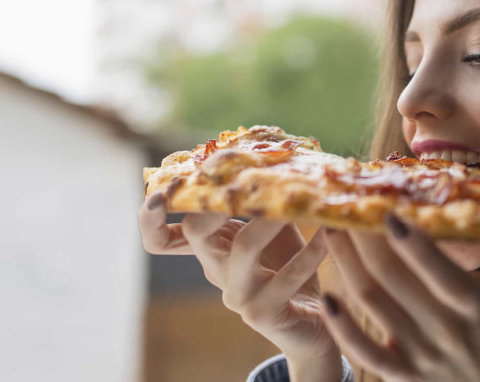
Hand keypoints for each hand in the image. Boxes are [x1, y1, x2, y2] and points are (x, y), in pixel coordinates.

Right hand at [138, 191, 341, 380]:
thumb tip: (272, 154)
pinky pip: (286, 277)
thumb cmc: (291, 267)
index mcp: (211, 249)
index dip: (150, 216)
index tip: (161, 191)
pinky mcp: (264, 314)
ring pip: (244, 248)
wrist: (313, 325)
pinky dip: (311, 252)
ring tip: (296, 201)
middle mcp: (216, 271)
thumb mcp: (273, 229)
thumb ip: (261, 201)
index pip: (161, 238)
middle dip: (216, 199)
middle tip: (244, 174)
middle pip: (196, 232)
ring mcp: (238, 295)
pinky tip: (329, 235)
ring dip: (271, 219)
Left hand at [322, 216, 479, 381]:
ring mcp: (420, 353)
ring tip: (333, 232)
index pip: (436, 267)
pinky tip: (327, 299)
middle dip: (363, 238)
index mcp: (472, 301)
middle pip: (391, 276)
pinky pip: (364, 352)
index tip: (386, 211)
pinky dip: (342, 328)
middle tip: (345, 205)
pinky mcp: (402, 374)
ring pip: (371, 303)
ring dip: (346, 264)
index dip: (410, 240)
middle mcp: (445, 327)